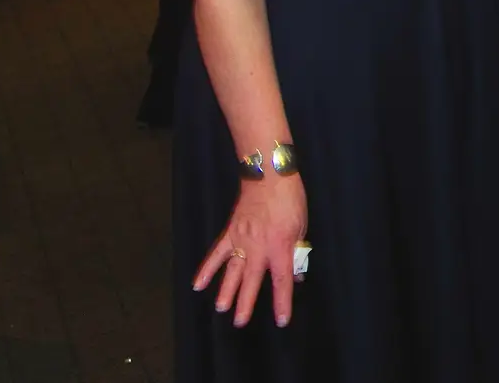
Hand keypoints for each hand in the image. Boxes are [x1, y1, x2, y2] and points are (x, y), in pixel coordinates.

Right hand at [194, 175, 307, 327]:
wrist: (269, 175)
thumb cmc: (290, 200)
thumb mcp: (301, 226)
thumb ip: (296, 251)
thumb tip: (294, 274)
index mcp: (280, 246)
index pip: (281, 280)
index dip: (282, 302)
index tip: (281, 319)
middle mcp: (258, 247)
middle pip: (251, 280)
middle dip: (246, 302)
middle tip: (239, 322)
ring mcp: (241, 240)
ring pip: (232, 271)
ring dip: (226, 291)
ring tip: (221, 309)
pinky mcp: (230, 232)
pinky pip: (216, 254)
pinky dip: (206, 269)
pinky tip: (197, 284)